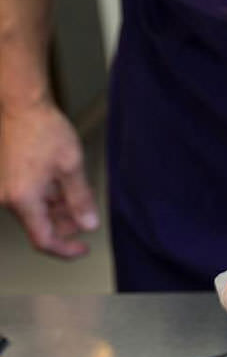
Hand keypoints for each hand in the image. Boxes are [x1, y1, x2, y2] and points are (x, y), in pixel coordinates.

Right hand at [0, 100, 98, 256]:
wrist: (22, 106)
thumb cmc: (44, 130)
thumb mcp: (71, 166)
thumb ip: (80, 199)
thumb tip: (88, 225)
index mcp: (23, 200)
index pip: (43, 240)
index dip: (65, 249)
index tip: (83, 249)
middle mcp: (9, 199)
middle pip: (40, 226)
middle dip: (66, 224)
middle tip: (87, 212)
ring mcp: (6, 189)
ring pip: (37, 212)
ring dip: (59, 208)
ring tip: (80, 192)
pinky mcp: (8, 180)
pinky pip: (30, 198)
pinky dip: (49, 197)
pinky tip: (65, 184)